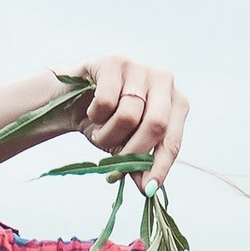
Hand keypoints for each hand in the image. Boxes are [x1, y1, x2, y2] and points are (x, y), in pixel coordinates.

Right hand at [75, 54, 187, 187]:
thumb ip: (140, 165)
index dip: (160, 165)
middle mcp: (163, 80)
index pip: (172, 139)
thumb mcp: (127, 147)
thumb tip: (148, 189)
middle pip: (156, 125)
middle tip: (115, 163)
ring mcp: (139, 67)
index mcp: (176, 102)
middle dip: (133, 150)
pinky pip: (106, 101)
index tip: (148, 188)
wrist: (74, 100)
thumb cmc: (108, 123)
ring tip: (101, 132)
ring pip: (128, 115)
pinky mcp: (114, 61)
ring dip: (108, 134)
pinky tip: (93, 111)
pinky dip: (95, 115)